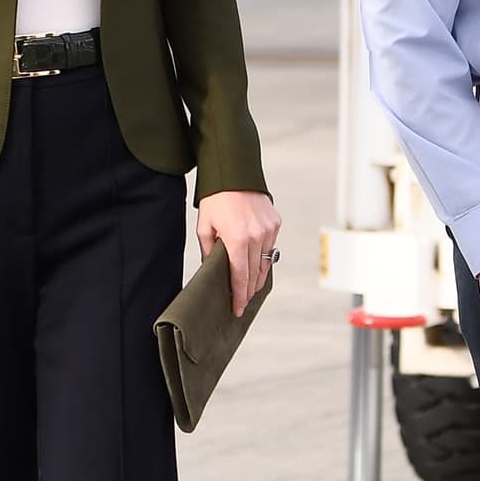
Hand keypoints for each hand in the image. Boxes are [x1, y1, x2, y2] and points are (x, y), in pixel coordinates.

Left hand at [197, 191, 281, 317]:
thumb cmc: (215, 198)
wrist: (234, 172)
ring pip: (266, 264)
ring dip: (258, 279)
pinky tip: (257, 268)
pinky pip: (271, 248)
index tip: (237, 308)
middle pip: (255, 274)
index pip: (240, 276)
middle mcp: (257, 236)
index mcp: (237, 239)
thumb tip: (212, 269)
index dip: (239, 295)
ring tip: (250, 290)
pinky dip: (264, 260)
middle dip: (248, 291)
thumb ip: (209, 251)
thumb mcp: (204, 226)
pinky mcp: (275, 223)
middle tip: (242, 304)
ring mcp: (269, 230)